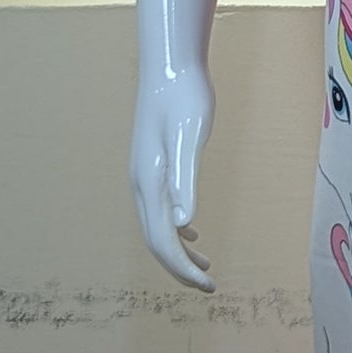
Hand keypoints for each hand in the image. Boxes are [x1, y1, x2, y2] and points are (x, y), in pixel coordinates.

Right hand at [129, 63, 215, 291]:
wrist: (171, 66)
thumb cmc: (184, 98)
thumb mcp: (190, 138)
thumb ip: (185, 180)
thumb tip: (185, 223)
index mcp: (150, 182)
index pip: (162, 240)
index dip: (183, 268)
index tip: (208, 285)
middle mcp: (142, 183)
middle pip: (156, 240)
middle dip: (180, 268)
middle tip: (209, 286)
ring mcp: (145, 174)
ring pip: (157, 226)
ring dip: (178, 251)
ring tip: (205, 267)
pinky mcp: (153, 164)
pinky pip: (160, 208)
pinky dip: (175, 228)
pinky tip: (192, 231)